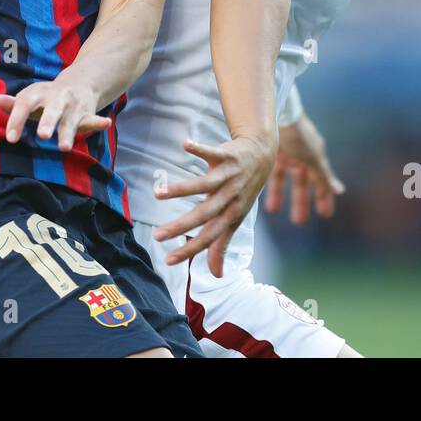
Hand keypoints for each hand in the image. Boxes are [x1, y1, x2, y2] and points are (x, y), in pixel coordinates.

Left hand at [0, 77, 111, 151]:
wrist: (78, 83)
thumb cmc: (45, 98)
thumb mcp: (30, 98)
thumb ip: (14, 104)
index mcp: (38, 93)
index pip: (25, 105)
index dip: (17, 121)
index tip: (11, 139)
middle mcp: (56, 97)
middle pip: (52, 110)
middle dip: (48, 121)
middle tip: (42, 136)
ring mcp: (72, 105)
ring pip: (71, 120)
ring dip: (68, 132)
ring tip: (64, 147)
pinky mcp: (86, 113)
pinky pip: (92, 118)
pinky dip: (98, 122)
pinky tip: (105, 123)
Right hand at [153, 135, 276, 277]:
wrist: (262, 156)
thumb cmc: (244, 191)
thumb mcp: (235, 218)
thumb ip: (222, 245)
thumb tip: (217, 275)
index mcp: (230, 215)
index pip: (209, 236)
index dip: (190, 250)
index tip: (167, 261)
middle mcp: (230, 197)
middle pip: (204, 213)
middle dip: (181, 226)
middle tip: (158, 235)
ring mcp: (228, 176)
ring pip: (204, 184)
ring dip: (181, 189)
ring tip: (158, 193)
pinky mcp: (226, 155)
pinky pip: (212, 152)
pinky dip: (199, 148)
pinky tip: (184, 144)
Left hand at [264, 114, 344, 223]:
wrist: (277, 113)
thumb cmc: (298, 134)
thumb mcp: (314, 158)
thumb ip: (325, 176)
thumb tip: (340, 191)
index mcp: (315, 157)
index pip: (321, 182)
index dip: (323, 198)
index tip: (325, 215)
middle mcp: (301, 155)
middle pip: (302, 183)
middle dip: (301, 201)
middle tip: (299, 222)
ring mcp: (285, 152)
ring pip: (283, 178)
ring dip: (279, 194)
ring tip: (273, 210)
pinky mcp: (269, 150)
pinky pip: (270, 170)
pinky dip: (268, 182)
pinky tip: (261, 189)